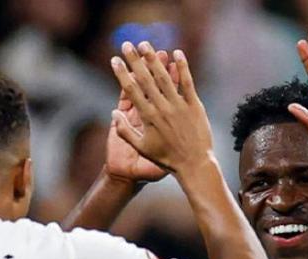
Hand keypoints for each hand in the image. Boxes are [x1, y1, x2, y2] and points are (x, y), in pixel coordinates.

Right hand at [109, 42, 213, 174]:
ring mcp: (179, 105)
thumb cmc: (166, 159)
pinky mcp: (194, 105)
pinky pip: (187, 83)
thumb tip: (113, 114)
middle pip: (145, 79)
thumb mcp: (142, 148)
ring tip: (146, 44)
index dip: (122, 73)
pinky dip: (182, 68)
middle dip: (135, 60)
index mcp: (148, 117)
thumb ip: (126, 131)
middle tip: (127, 44)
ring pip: (164, 77)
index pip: (131, 90)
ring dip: (154, 59)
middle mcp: (162, 108)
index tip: (114, 59)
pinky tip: (177, 54)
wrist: (193, 165)